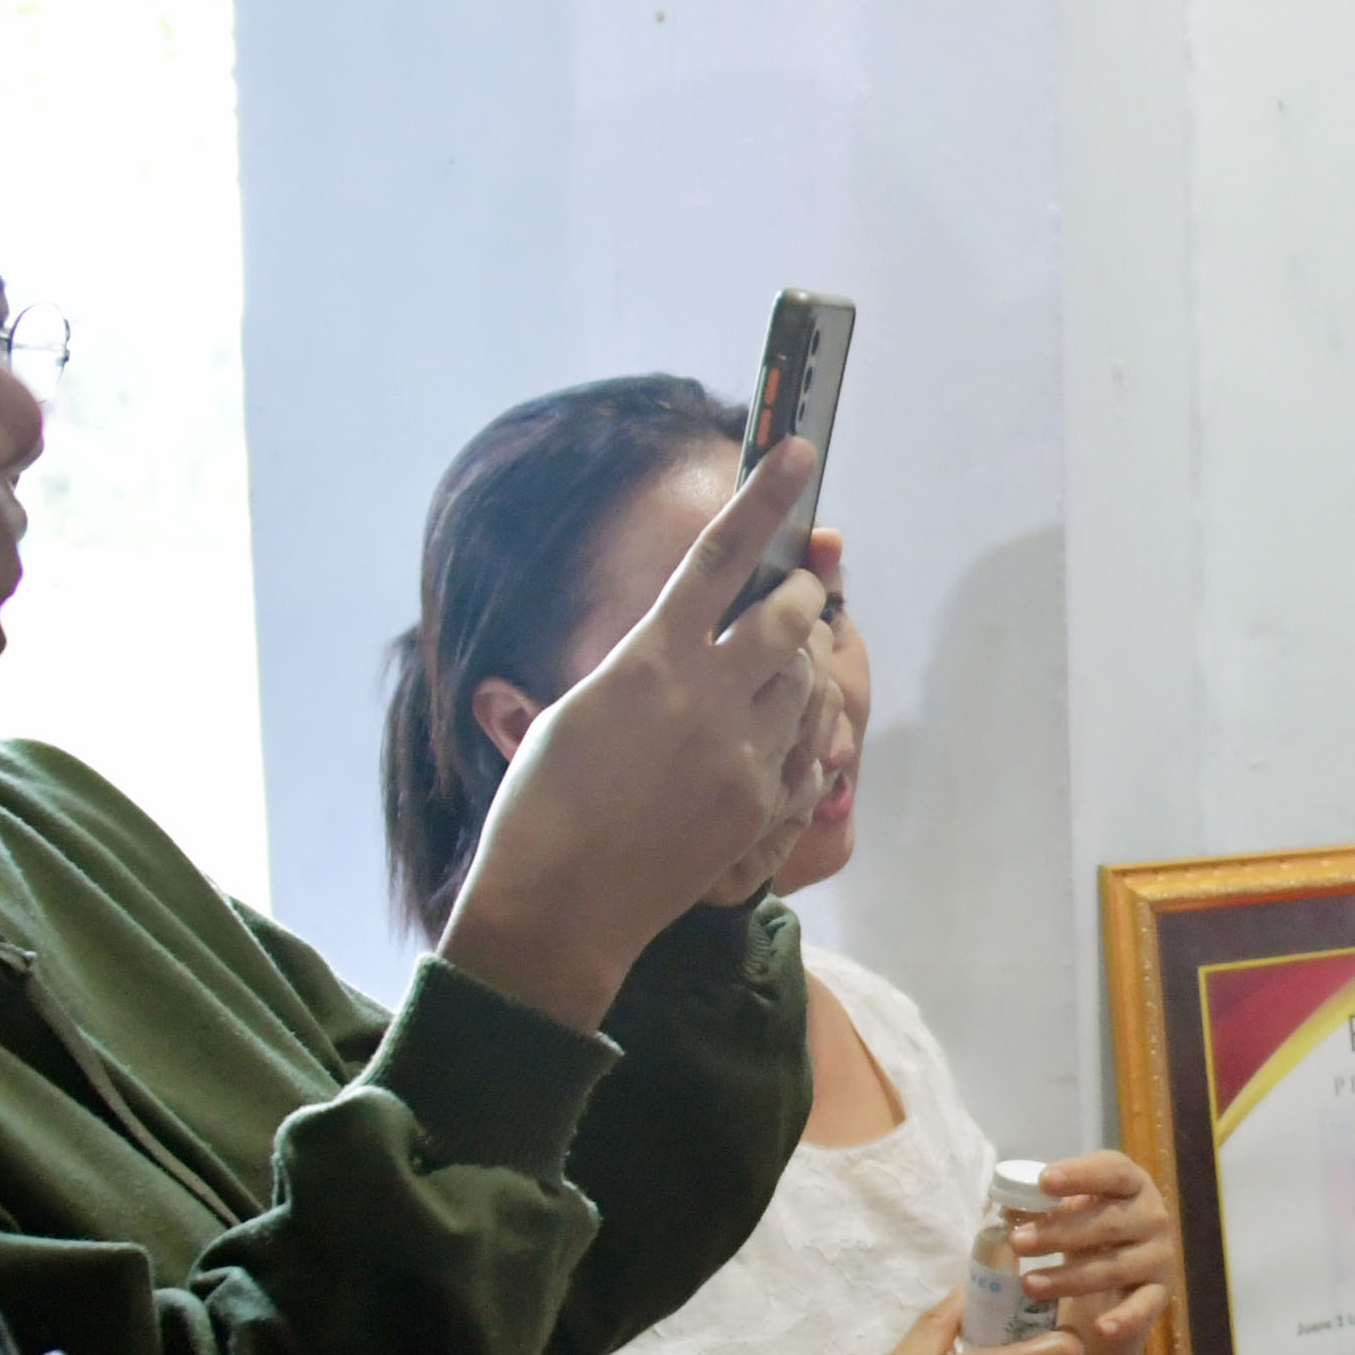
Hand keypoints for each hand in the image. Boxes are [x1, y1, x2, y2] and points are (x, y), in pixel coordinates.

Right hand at [441, 447, 830, 1029]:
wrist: (558, 904)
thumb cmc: (546, 801)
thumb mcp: (581, 706)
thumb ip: (648, 662)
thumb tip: (692, 630)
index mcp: (647, 660)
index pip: (720, 557)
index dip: (764, 497)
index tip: (800, 450)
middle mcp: (704, 698)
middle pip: (787, 617)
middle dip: (799, 595)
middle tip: (794, 590)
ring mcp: (740, 755)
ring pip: (807, 681)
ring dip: (801, 663)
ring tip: (773, 669)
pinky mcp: (760, 806)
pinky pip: (809, 745)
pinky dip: (803, 727)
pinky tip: (777, 732)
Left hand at [1006, 1150, 1184, 1329]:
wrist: (1118, 1283)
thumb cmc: (1087, 1236)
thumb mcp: (1070, 1215)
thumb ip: (1044, 1208)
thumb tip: (1005, 1208)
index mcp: (1131, 1184)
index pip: (1112, 1171)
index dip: (1080, 1174)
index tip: (1044, 1181)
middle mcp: (1153, 1216)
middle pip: (1109, 1221)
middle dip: (1059, 1232)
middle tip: (1017, 1243)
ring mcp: (1160, 1256)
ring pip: (1115, 1266)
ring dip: (1069, 1277)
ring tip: (1028, 1285)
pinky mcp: (1160, 1294)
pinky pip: (1144, 1306)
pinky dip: (1125, 1318)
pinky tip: (1102, 1328)